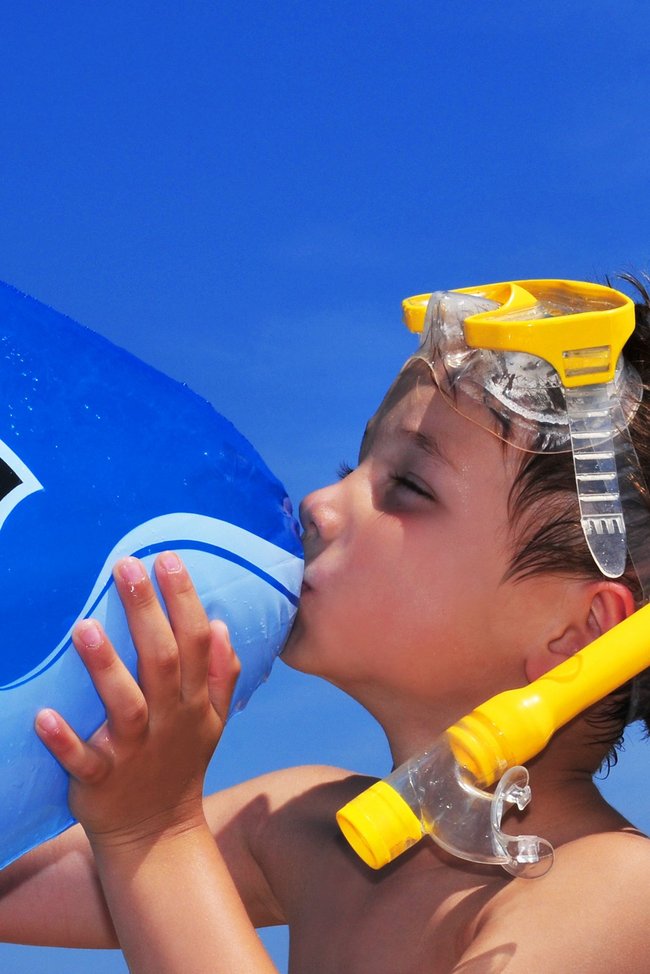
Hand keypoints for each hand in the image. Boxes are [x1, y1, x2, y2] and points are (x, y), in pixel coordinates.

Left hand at [35, 553, 240, 851]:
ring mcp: (134, 753)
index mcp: (195, 703)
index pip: (196, 643)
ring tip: (85, 627)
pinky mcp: (101, 782)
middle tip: (128, 566)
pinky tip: (45, 715)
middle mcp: (169, 722)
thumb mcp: (213, 721)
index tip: (169, 559)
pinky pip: (84, 761)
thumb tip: (221, 625)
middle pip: (162, 661)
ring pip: (125, 706)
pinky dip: (65, 741)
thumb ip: (222, 674)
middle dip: (148, 612)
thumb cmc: (181, 765)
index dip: (184, 600)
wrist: (158, 836)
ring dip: (106, 668)